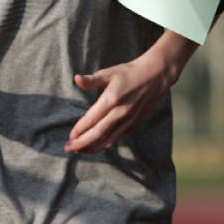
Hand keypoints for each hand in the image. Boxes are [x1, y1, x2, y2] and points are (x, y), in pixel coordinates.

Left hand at [65, 31, 196, 153]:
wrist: (154, 78)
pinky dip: (104, 144)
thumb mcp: (109, 73)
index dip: (79, 129)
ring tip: (78, 150)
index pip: (92, 119)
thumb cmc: (128, 73)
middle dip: (82, 143)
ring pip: (108, 140)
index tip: (70, 136)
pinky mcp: (134, 124)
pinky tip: (94, 145)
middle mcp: (121, 113)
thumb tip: (76, 79)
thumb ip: (91, 79)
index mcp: (112, 99)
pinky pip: (117, 138)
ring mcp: (129, 120)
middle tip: (68, 148)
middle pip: (98, 134)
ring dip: (92, 147)